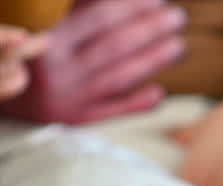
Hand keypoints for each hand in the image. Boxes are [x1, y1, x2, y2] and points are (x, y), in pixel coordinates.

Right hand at [0, 0, 185, 123]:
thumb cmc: (24, 52)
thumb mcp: (41, 26)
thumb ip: (75, 12)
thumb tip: (116, 3)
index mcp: (49, 39)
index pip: (99, 19)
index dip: (131, 7)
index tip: (156, 0)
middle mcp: (61, 69)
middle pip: (116, 46)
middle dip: (151, 30)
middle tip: (177, 17)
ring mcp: (70, 96)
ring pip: (121, 76)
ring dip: (155, 60)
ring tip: (180, 46)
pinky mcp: (76, 118)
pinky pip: (113, 111)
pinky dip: (138, 102)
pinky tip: (160, 92)